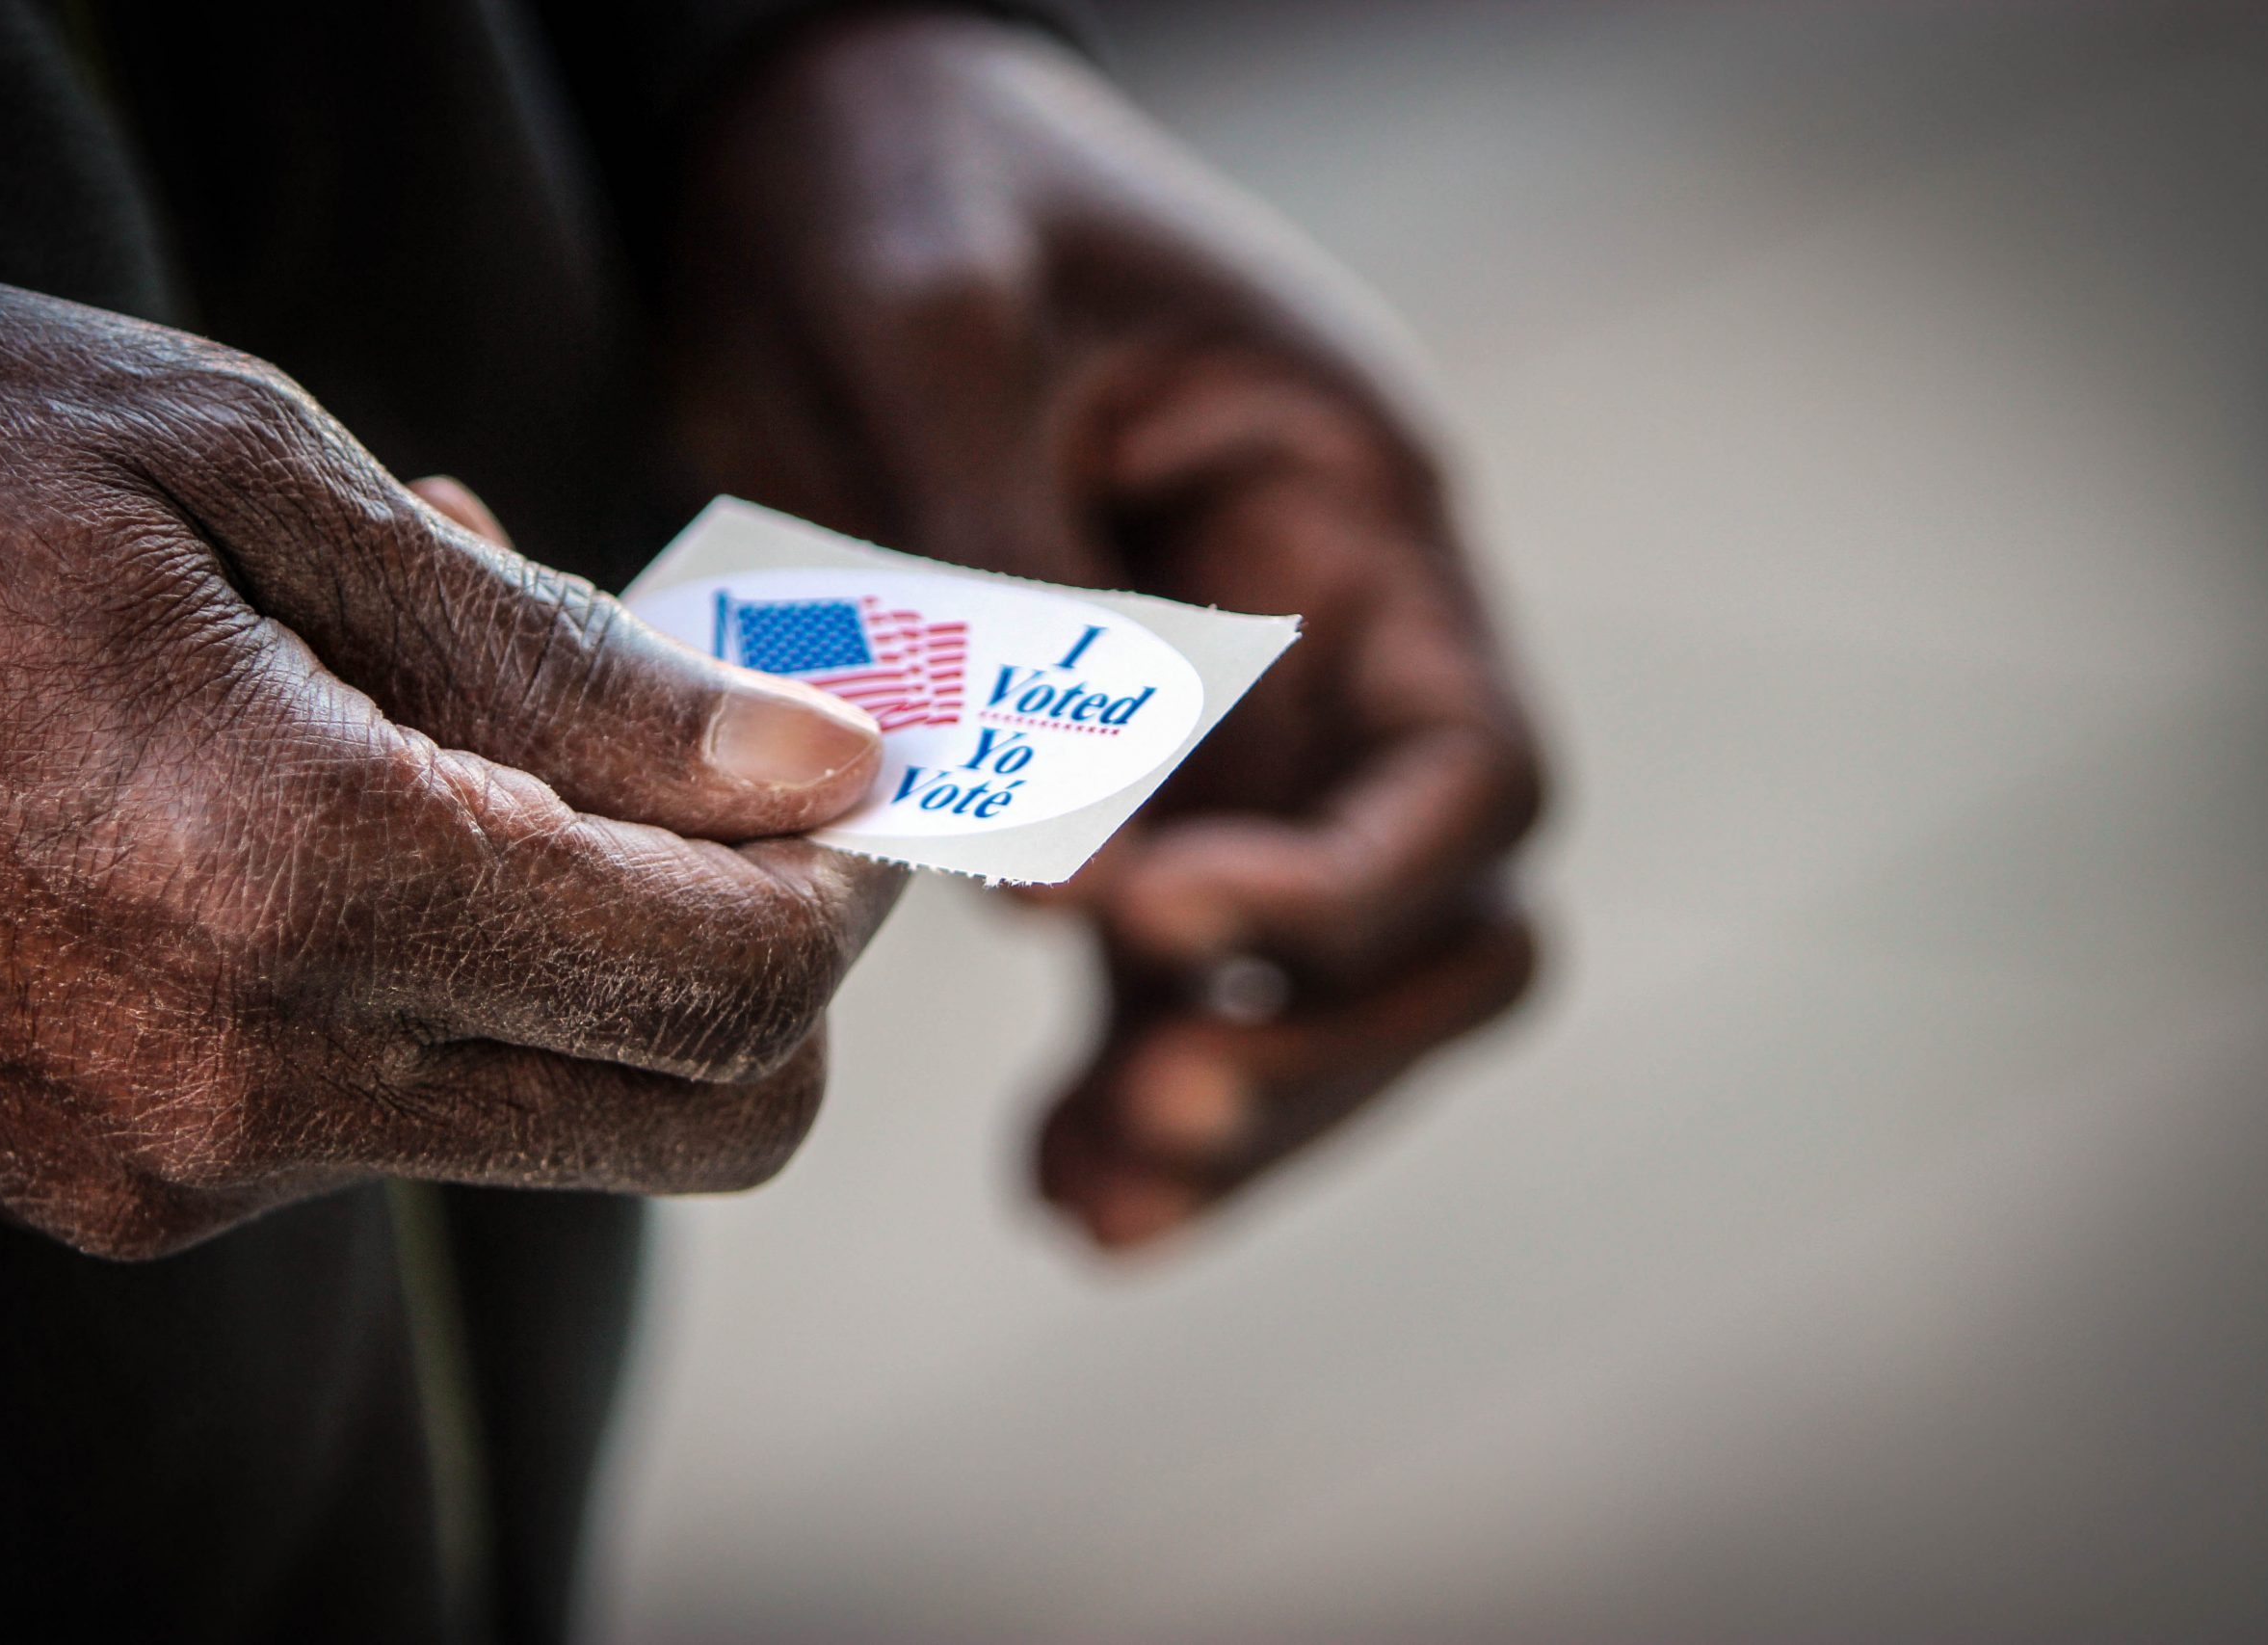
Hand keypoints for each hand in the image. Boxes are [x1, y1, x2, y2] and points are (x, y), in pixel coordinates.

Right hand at [0, 253, 899, 1258]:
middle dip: (775, 958)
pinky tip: (369, 784)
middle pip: (693, 1117)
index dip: (851, 886)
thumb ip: (563, 662)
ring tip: (474, 706)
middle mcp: (236, 1081)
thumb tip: (810, 776)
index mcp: (287, 880)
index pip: (729, 982)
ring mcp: (165, 1159)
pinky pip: (397, 1111)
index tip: (862, 775)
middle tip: (740, 773)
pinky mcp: (113, 1174)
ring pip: (559, 1118)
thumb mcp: (252, 469)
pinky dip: (456, 966)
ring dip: (603, 936)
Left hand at [666, 14, 1542, 1249]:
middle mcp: (1324, 643)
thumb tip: (1056, 872)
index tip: (1150, 925)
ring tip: (1087, 1208)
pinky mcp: (1110, 776)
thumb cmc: (900, 178)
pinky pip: (1164, 964)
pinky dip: (1125, 1077)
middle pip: (1429, 922)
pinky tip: (1056, 1177)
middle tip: (1153, 1118)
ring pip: (1303, 981)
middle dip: (1317, 1045)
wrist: (801, 136)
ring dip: (1223, 1109)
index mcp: (1349, 518)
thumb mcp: (943, 327)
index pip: (1465, 770)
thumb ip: (1011, 588)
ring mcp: (1229, 724)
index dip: (1345, 891)